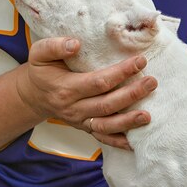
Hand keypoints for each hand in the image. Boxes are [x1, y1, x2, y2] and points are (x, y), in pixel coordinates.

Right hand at [16, 37, 156, 149]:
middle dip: (132, 95)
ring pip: (106, 125)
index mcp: (65, 88)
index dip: (121, 73)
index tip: (140, 61)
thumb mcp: (39, 53)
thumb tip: (76, 44)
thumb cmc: (41, 71)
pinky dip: (119, 142)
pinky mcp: (84, 128)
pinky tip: (136, 142)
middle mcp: (73, 108)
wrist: (34, 95)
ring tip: (149, 115)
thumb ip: (55, 46)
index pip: (98, 82)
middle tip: (152, 82)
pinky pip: (102, 138)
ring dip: (128, 122)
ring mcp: (79, 121)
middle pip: (106, 104)